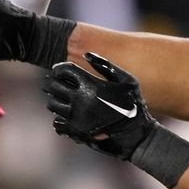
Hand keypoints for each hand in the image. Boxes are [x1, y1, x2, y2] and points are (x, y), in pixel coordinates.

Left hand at [43, 53, 188, 187]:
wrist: (136, 134)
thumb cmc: (134, 104)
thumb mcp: (127, 80)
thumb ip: (106, 65)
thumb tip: (86, 54)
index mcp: (91, 85)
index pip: (63, 70)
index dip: (59, 68)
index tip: (60, 70)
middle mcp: (80, 100)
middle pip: (54, 86)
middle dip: (54, 82)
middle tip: (59, 83)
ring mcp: (76, 117)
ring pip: (52, 104)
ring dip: (55, 99)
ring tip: (63, 98)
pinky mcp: (76, 132)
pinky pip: (57, 122)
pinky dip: (59, 117)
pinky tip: (67, 115)